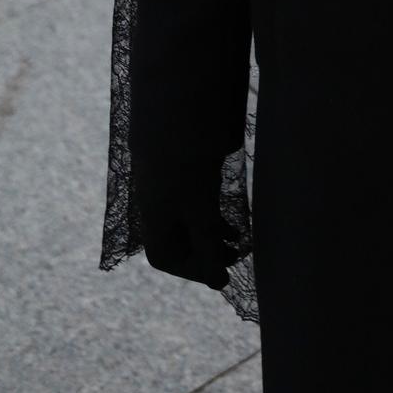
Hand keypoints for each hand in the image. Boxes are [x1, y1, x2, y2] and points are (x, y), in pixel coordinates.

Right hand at [134, 156, 231, 288]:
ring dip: (213, 231)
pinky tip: (233, 211)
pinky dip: (213, 209)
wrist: (179, 108)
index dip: (191, 270)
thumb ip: (208, 247)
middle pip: (179, 238)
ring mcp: (169, 182)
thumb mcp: (200, 211)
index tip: (218, 273)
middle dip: (207, 251)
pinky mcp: (183, 164)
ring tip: (239, 238)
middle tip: (236, 255)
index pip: (164, 257)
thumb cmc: (188, 166)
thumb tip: (219, 284)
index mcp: (154, 217)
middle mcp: (157, 202)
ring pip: (190, 217)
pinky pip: (196, 197)